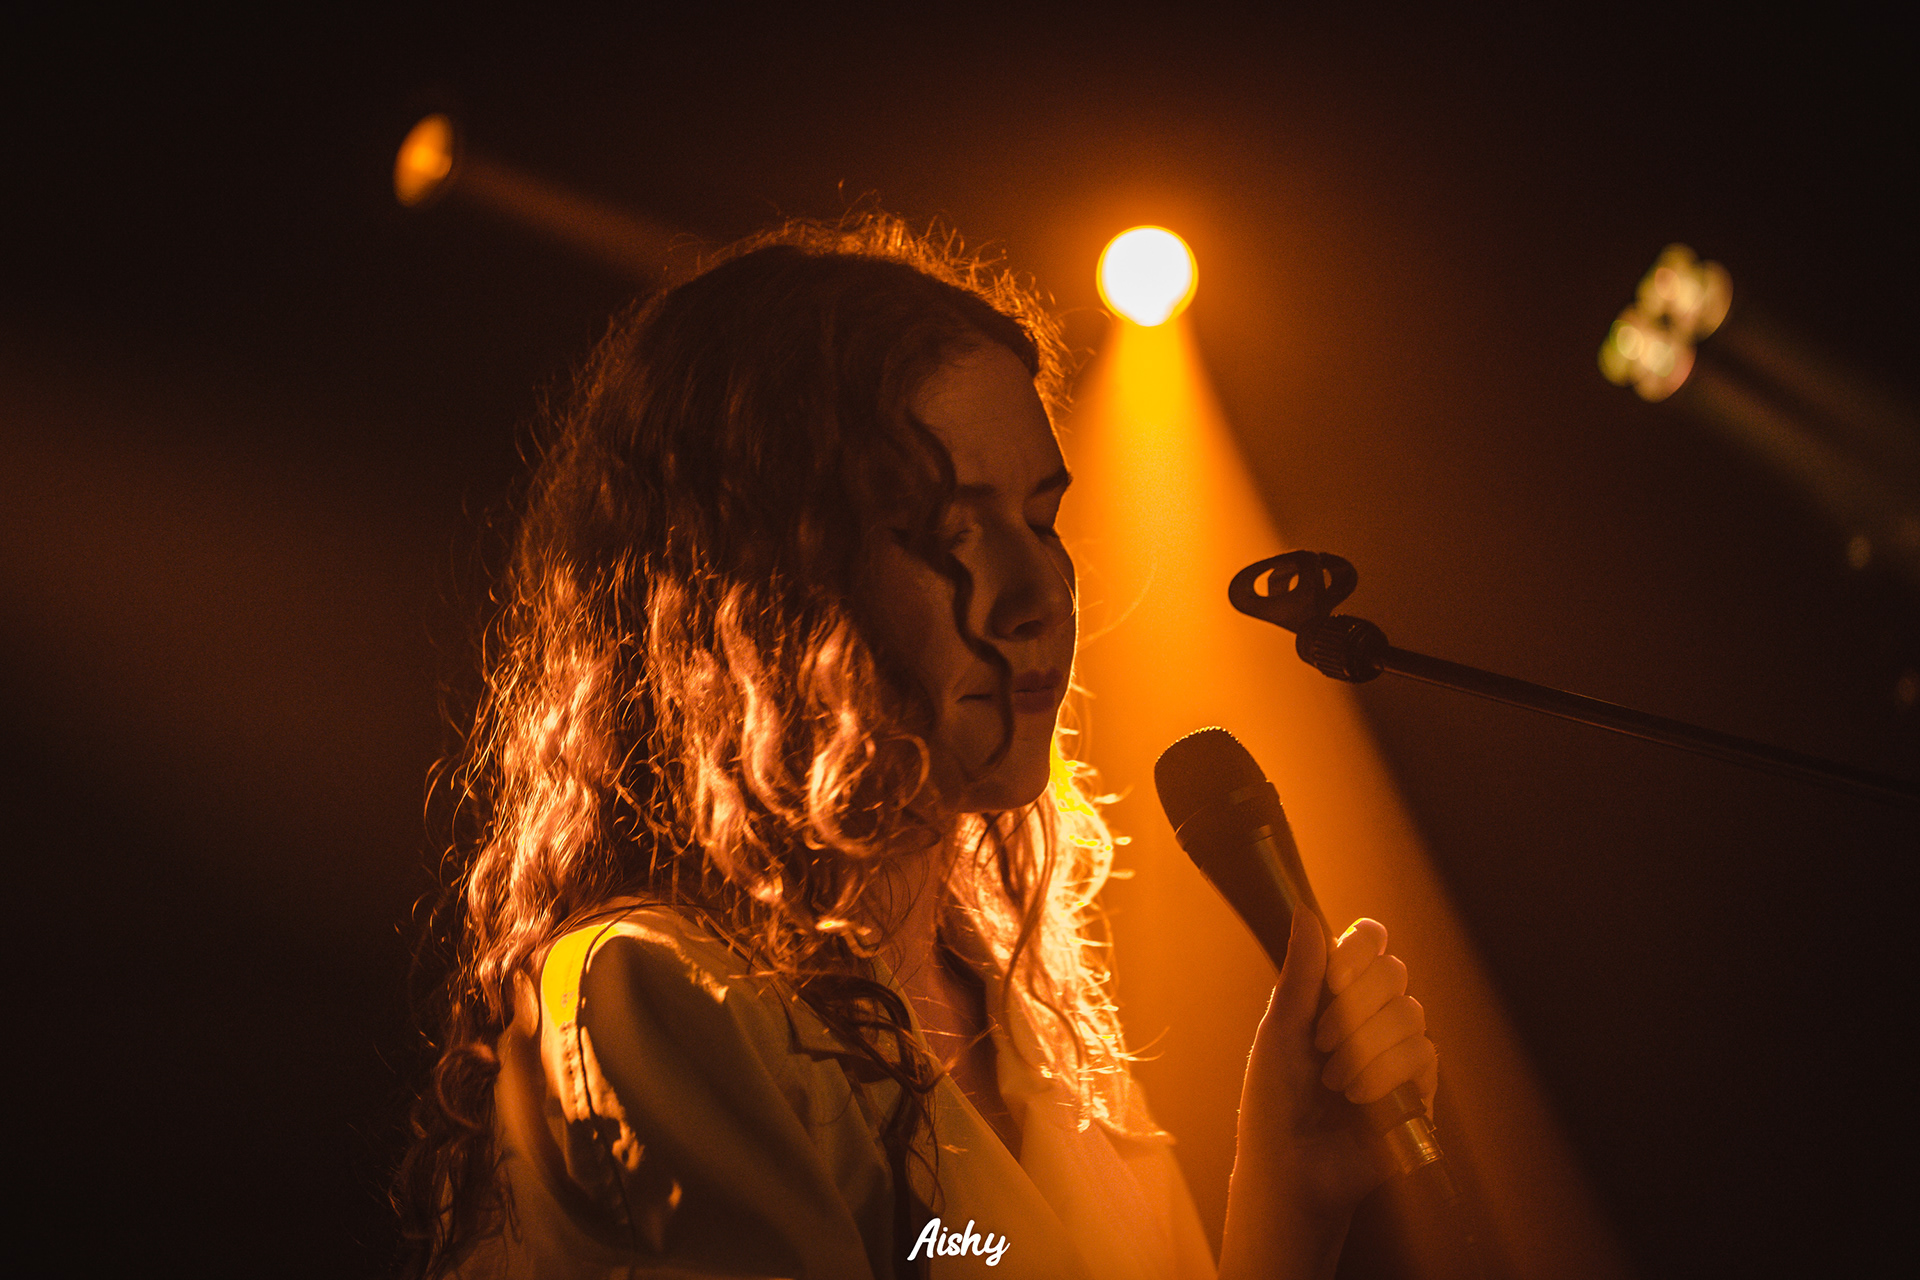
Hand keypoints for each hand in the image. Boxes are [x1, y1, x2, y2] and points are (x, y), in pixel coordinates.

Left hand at [1218, 912, 1437, 1279]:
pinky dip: (1386, 1073)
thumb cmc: (1273, 1104)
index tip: (1337, 975)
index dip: (1361, 948)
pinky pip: (1423, 1055)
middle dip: (1354, 1006)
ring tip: (1334, 1081)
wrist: (1290, 1169)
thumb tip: (1304, 910)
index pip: (1368, 943)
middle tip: (1320, 1042)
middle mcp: (1370, 1015)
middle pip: (1394, 971)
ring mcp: (1397, 1050)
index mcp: (1334, 995)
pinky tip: (1359, 1099)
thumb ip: (1301, 974)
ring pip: (1410, 1012)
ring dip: (1365, 1047)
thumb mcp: (1279, 1033)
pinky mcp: (1418, 1087)